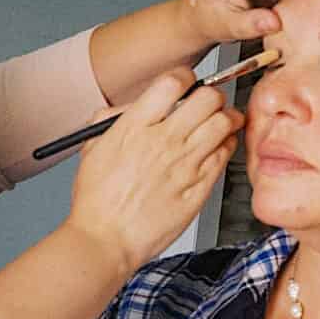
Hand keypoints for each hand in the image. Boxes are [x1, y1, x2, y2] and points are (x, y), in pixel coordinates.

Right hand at [64, 68, 241, 270]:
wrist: (105, 240)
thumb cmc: (97, 201)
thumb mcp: (93, 149)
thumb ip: (113, 120)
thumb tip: (134, 105)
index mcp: (134, 126)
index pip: (174, 82)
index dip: (184, 79)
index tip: (185, 86)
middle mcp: (162, 140)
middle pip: (207, 97)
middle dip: (211, 96)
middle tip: (209, 104)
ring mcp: (184, 164)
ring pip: (224, 122)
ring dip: (226, 118)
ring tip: (221, 124)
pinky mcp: (199, 187)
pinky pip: (225, 154)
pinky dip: (226, 145)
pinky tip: (216, 149)